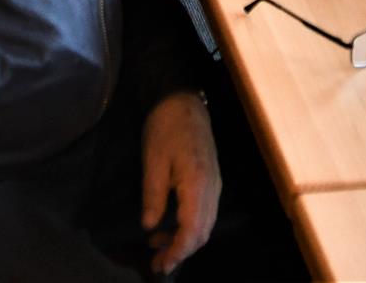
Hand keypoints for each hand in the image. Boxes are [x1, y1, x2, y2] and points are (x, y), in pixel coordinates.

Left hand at [141, 90, 220, 273]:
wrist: (182, 99)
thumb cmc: (165, 127)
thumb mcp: (152, 161)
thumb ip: (153, 196)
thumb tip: (150, 226)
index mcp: (198, 184)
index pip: (192, 231)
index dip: (176, 252)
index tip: (159, 265)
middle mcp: (213, 188)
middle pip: (202, 232)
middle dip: (180, 251)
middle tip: (156, 262)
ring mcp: (215, 183)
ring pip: (205, 224)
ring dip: (184, 239)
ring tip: (157, 244)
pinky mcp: (212, 179)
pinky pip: (205, 212)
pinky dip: (189, 225)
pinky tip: (169, 224)